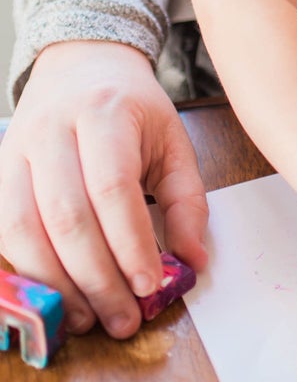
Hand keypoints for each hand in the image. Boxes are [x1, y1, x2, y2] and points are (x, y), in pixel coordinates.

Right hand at [0, 41, 207, 337]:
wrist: (81, 63)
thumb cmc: (132, 107)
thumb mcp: (173, 140)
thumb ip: (188, 201)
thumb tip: (192, 262)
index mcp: (105, 113)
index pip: (112, 188)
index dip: (129, 244)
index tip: (148, 285)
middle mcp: (53, 130)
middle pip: (67, 216)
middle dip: (96, 278)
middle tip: (122, 317)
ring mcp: (16, 150)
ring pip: (24, 229)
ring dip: (56, 283)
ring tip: (89, 317)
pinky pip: (3, 230)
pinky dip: (27, 270)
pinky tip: (55, 294)